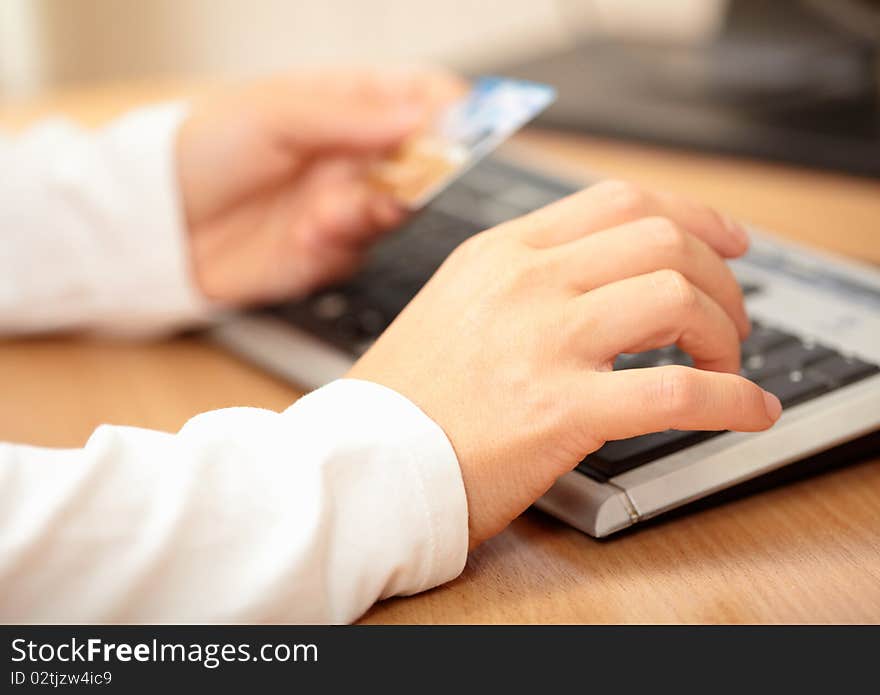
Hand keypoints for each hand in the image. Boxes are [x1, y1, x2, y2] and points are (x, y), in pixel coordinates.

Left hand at [176, 69, 464, 304]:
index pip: (417, 96)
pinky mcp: (335, 250)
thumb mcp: (274, 114)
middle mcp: (355, 153)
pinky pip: (361, 247)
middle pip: (423, 157)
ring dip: (373, 209)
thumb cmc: (206, 148)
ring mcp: (347, 202)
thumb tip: (419, 115)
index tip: (470, 123)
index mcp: (345, 103)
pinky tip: (308, 234)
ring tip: (330, 211)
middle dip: (424, 169)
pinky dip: (341, 241)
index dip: (450, 108)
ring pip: (398, 207)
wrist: (160, 225)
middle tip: (410, 177)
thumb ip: (349, 116)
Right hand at [348, 180, 781, 547]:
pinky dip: (731, 399)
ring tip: (724, 364)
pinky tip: (748, 411)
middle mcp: (527, 282)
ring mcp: (545, 341)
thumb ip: (522, 277)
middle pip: (663, 239)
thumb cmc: (409, 395)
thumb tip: (597, 278)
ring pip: (677, 296)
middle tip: (729, 316)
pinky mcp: (560, 409)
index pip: (620, 201)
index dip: (692, 214)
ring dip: (725, 331)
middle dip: (720, 277)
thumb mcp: (456, 302)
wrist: (366, 460)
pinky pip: (677, 390)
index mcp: (502, 252)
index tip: (724, 240)